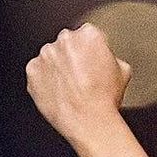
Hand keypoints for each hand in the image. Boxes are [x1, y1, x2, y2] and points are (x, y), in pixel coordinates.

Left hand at [25, 24, 132, 141]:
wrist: (88, 120)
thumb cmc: (105, 98)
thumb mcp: (124, 72)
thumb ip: (111, 57)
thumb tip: (104, 60)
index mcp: (89, 35)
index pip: (90, 35)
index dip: (94, 50)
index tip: (95, 61)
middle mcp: (64, 40)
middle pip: (68, 43)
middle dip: (74, 56)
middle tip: (84, 76)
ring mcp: (45, 55)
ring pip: (52, 57)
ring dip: (59, 67)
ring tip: (72, 87)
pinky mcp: (32, 70)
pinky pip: (39, 72)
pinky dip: (46, 80)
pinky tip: (60, 91)